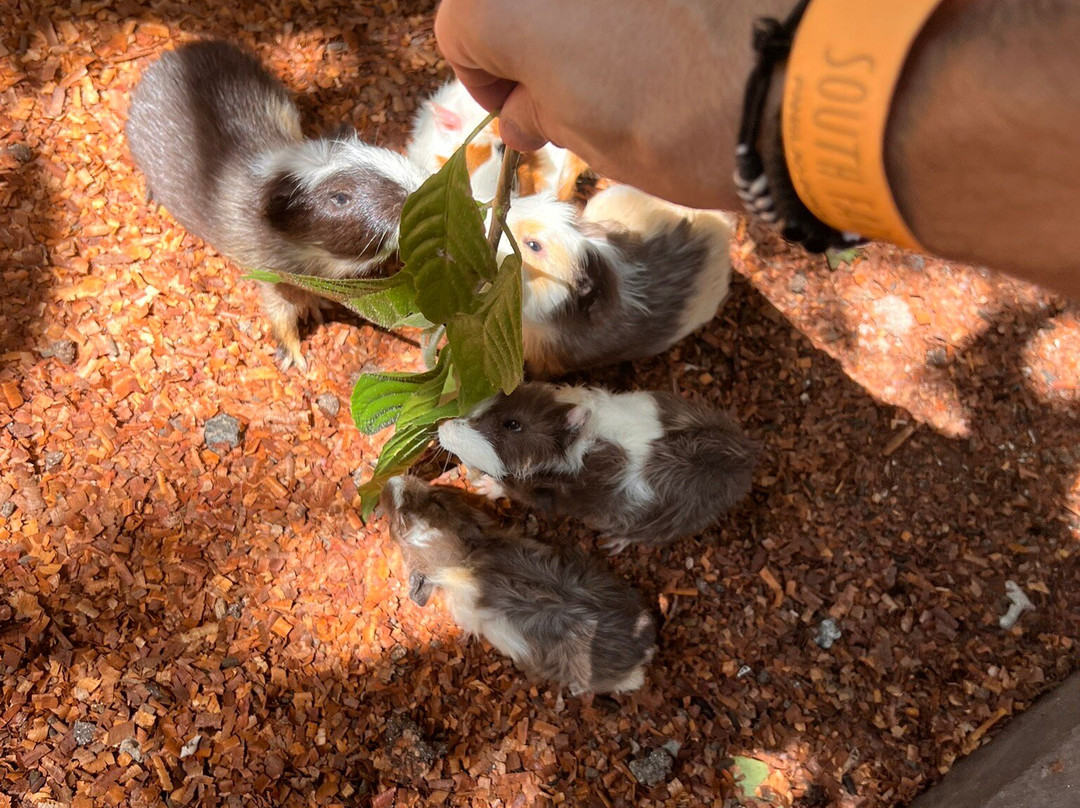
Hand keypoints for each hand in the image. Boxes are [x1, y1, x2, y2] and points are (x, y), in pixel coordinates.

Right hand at [435, 0, 798, 208]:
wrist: (802, 74)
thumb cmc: (685, 123)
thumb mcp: (593, 138)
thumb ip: (541, 112)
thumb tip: (524, 111)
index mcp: (502, 1)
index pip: (459, 32)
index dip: (486, 81)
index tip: (524, 110)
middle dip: (535, 35)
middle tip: (578, 84)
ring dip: (588, 13)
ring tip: (637, 50)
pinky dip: (640, 2)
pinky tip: (672, 20)